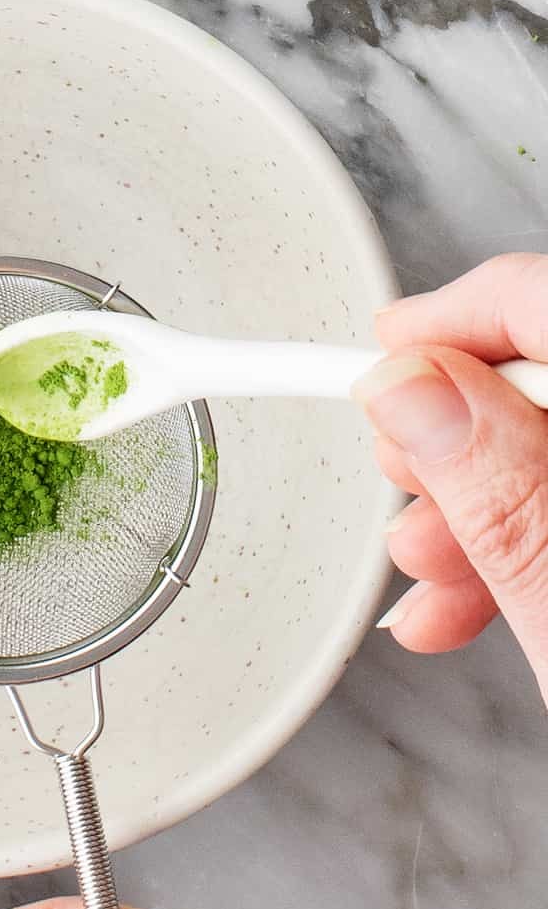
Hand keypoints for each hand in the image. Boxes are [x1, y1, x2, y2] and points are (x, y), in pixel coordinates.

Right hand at [354, 254, 547, 694]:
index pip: (543, 301)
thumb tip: (410, 387)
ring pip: (539, 449)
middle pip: (538, 376)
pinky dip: (509, 549)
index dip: (453, 319)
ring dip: (466, 506)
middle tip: (401, 487)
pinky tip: (460, 607)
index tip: (378, 355)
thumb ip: (496, 487)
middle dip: (451, 434)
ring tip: (425, 576)